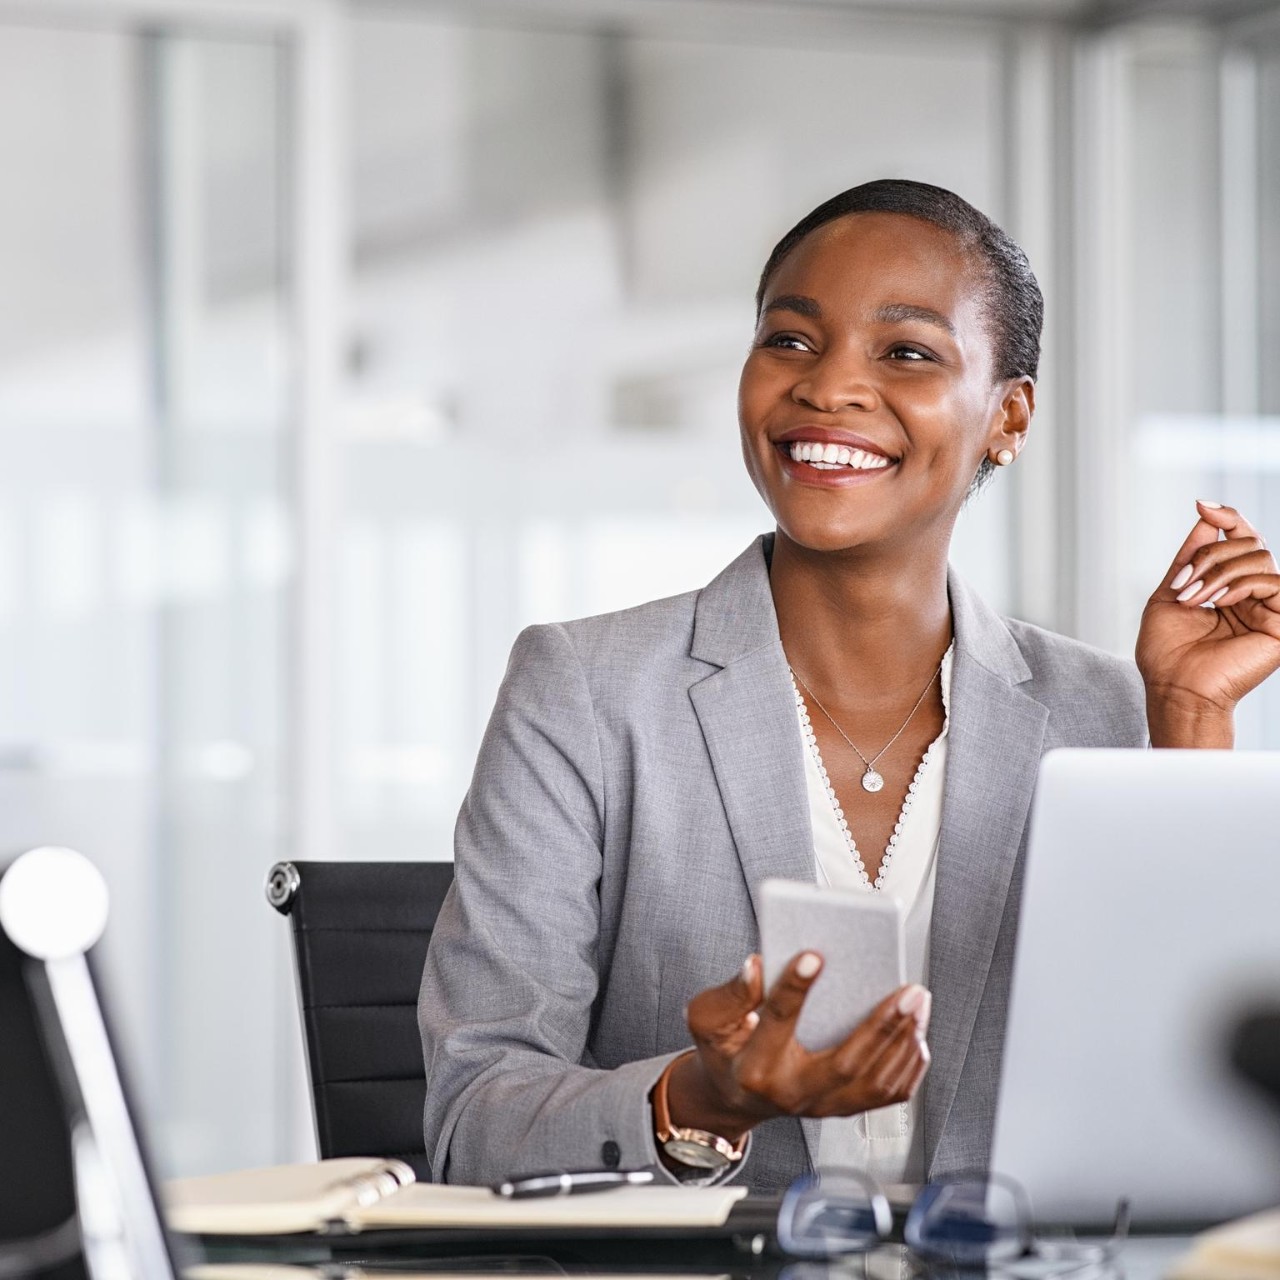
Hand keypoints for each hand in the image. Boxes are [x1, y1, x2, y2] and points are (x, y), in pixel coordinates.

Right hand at [666, 952, 930, 1139]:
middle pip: (846, 1064)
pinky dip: (908, 1064)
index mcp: (755, 1067)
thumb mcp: (708, 1018)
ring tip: (918, 1002)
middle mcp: (792, 1093)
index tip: (814, 955)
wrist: (736, 1095)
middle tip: (908, 990)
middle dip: (882, 1025)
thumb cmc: (726, 1049)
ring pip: (875, 1082)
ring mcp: (822, 1106)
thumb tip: (756, 966)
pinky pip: (887, 1095)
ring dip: (904, 1041)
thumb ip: (731, 994)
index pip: (777, 1022)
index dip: (793, 988)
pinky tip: (916, 1032)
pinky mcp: (844, 1108)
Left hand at [1136, 501, 1279, 743]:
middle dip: (1209, 555)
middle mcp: (1253, 595)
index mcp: (1229, 588)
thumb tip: (1206, 518)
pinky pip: (1271, 581)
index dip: (1227, 518)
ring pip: (1258, 557)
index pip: (1240, 540)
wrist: (1175, 688)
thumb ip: (1190, 558)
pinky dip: (1239, 584)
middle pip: (1248, 543)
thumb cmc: (1167, 653)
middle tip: (1184, 585)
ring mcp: (1270, 608)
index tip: (1202, 506)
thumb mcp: (1170, 594)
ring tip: (1194, 599)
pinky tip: (1217, 602)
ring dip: (1217, 572)